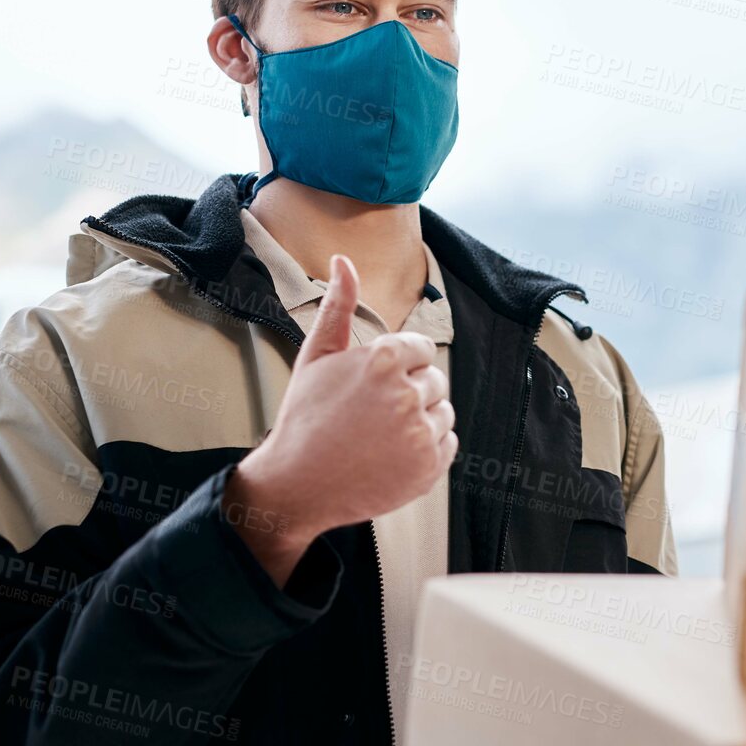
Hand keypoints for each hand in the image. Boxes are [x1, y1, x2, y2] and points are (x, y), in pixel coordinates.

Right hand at [222, 254, 456, 585]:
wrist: (297, 484)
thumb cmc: (305, 418)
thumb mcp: (316, 356)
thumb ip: (338, 306)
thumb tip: (343, 261)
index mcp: (382, 359)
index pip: (421, 349)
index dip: (399, 366)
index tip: (375, 386)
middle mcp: (406, 394)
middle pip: (434, 380)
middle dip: (410, 392)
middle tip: (372, 415)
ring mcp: (420, 433)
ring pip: (443, 412)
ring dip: (420, 421)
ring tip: (380, 435)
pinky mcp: (430, 466)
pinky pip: (448, 443)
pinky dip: (428, 449)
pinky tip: (392, 454)